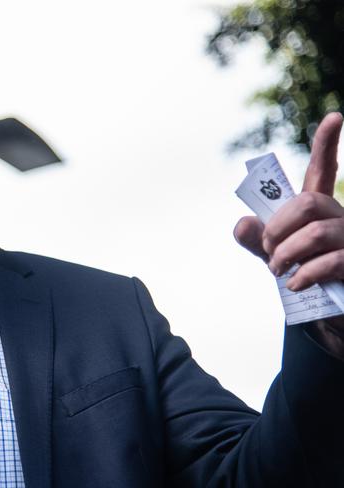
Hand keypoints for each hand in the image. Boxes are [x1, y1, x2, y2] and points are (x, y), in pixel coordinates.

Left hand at [234, 113, 343, 356]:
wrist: (327, 309)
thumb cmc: (301, 272)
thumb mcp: (274, 254)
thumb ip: (256, 239)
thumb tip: (242, 223)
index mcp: (319, 209)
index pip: (322, 171)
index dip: (326, 144)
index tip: (334, 116)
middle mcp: (340, 217)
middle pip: (308, 202)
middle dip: (277, 226)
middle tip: (268, 250)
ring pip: (316, 231)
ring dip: (286, 253)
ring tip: (278, 270)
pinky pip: (330, 261)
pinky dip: (304, 273)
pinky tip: (295, 283)